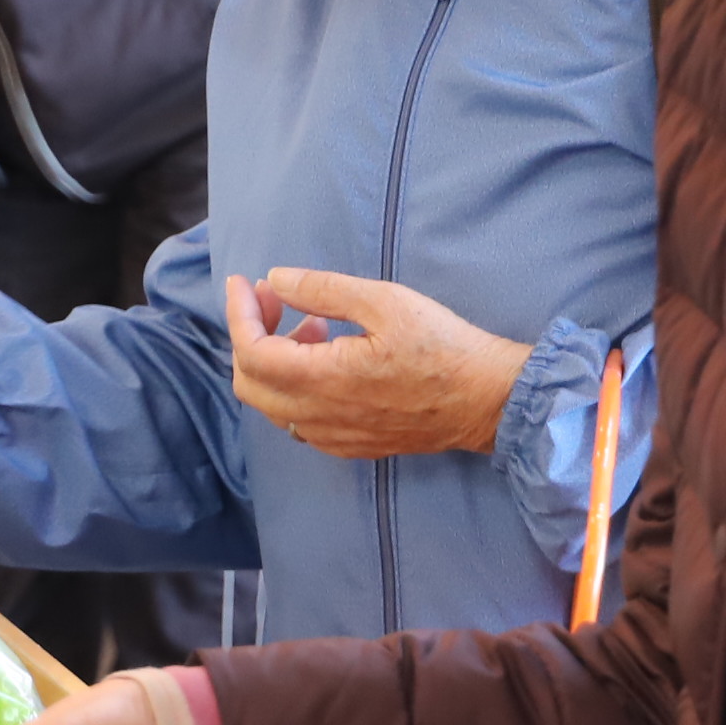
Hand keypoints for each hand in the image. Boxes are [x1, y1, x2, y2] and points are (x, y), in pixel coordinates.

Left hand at [225, 268, 533, 460]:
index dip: (239, 314)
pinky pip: (298, 419)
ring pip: (273, 403)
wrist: (486, 400)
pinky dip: (296, 383)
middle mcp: (320, 418)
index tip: (245, 283)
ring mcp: (333, 437)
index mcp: (324, 380)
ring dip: (276, 358)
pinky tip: (327, 356)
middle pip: (249, 383)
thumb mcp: (384, 301)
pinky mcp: (349, 445)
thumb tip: (276, 279)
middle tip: (274, 299)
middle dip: (250, 335)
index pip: (252, 353)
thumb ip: (322, 289)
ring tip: (312, 322)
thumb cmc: (442, 347)